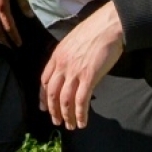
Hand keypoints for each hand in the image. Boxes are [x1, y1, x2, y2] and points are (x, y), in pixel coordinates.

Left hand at [39, 1, 124, 130]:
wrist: (109, 25)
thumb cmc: (95, 30)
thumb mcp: (73, 41)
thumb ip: (67, 56)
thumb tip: (69, 69)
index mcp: (57, 55)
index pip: (44, 80)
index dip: (43, 96)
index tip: (44, 107)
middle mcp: (62, 65)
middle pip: (52, 93)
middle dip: (53, 110)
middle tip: (57, 121)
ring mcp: (75, 71)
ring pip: (65, 100)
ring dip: (67, 115)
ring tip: (70, 126)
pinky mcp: (89, 77)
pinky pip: (81, 101)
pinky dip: (80, 114)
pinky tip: (82, 122)